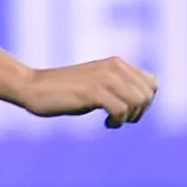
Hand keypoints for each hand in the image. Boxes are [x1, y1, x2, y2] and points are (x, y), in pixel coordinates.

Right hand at [17, 57, 157, 128]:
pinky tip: (106, 123)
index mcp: (116, 63)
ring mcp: (104, 78)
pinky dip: (118, 122)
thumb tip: (149, 94)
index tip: (127, 110)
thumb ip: (119, 84)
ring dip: (129, 118)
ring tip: (113, 121)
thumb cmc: (64, 90)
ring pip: (138, 102)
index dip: (145, 102)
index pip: (153, 83)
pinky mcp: (93, 92)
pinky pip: (121, 110)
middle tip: (120, 119)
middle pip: (148, 95)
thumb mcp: (96, 82)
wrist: (33, 87)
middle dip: (139, 113)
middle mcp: (114, 67)